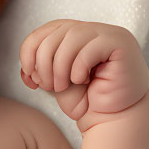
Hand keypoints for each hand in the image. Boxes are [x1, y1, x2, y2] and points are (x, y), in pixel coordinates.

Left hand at [19, 20, 148, 123]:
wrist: (116, 119)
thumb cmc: (88, 101)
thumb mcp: (54, 83)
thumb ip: (39, 68)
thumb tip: (27, 63)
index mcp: (73, 34)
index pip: (42, 31)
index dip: (29, 52)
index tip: (30, 79)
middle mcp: (91, 29)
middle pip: (54, 33)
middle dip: (43, 64)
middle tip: (49, 86)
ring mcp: (109, 33)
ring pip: (71, 37)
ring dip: (59, 67)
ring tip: (63, 86)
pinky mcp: (121, 43)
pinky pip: (89, 48)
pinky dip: (78, 69)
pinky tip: (84, 81)